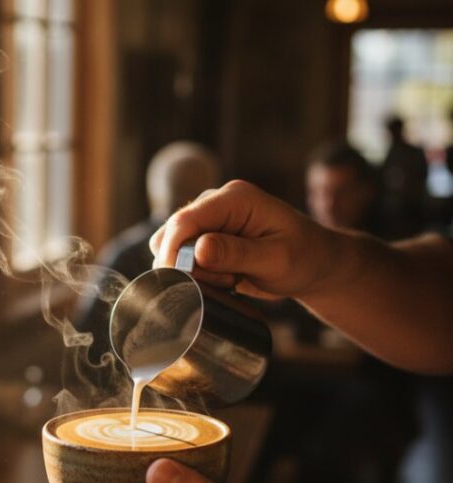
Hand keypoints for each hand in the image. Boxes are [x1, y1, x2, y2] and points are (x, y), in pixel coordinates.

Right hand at [150, 180, 344, 299]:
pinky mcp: (203, 237)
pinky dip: (195, 274)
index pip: (186, 220)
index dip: (173, 251)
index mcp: (235, 198)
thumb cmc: (304, 258)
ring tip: (228, 279)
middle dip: (187, 265)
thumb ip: (236, 253)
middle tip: (226, 281)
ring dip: (191, 271)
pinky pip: (180, 257)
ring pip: (171, 247)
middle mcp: (215, 203)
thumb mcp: (276, 259)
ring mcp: (208, 220)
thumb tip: (198, 249)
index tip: (179, 281)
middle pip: (173, 234)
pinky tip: (222, 279)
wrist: (314, 263)